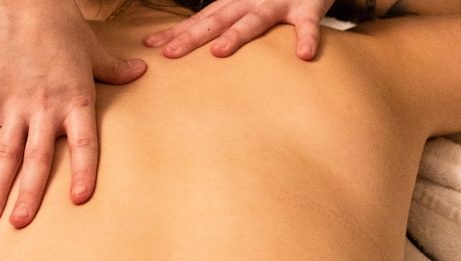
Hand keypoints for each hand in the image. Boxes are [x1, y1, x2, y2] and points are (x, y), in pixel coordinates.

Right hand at [0, 0, 146, 228]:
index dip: (82, 171)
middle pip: (37, 158)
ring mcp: (13, 105)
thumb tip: (141, 72)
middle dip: (29, 193)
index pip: (84, 143)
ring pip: (4, 152)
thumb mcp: (95, 50)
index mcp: (75, 100)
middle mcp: (44, 109)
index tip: (78, 198)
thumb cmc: (62, 25)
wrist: (23, 0)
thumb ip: (116, 70)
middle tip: (21, 224)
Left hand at [144, 0, 334, 59]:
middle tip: (171, 53)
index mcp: (234, 3)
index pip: (201, 19)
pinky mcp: (308, 7)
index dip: (176, 32)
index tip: (152, 46)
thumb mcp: (245, 4)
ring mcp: (278, 3)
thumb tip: (200, 46)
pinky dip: (306, 38)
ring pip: (255, 20)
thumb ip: (224, 21)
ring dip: (236, 35)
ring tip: (218, 53)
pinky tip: (303, 55)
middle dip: (193, 36)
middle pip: (218, 20)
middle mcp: (251, 1)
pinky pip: (308, 25)